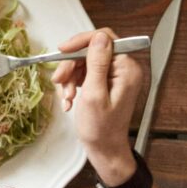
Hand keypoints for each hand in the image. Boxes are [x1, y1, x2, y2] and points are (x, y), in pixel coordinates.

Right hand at [53, 27, 147, 181]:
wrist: (104, 150)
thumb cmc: (101, 129)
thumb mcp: (94, 95)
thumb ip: (97, 64)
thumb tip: (98, 38)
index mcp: (127, 69)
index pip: (104, 39)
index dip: (81, 42)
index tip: (63, 50)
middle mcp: (123, 69)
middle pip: (91, 51)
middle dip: (72, 65)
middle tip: (59, 80)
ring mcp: (114, 76)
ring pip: (84, 62)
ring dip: (70, 77)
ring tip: (66, 96)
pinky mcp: (105, 83)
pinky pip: (84, 73)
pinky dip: (73, 84)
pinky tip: (69, 98)